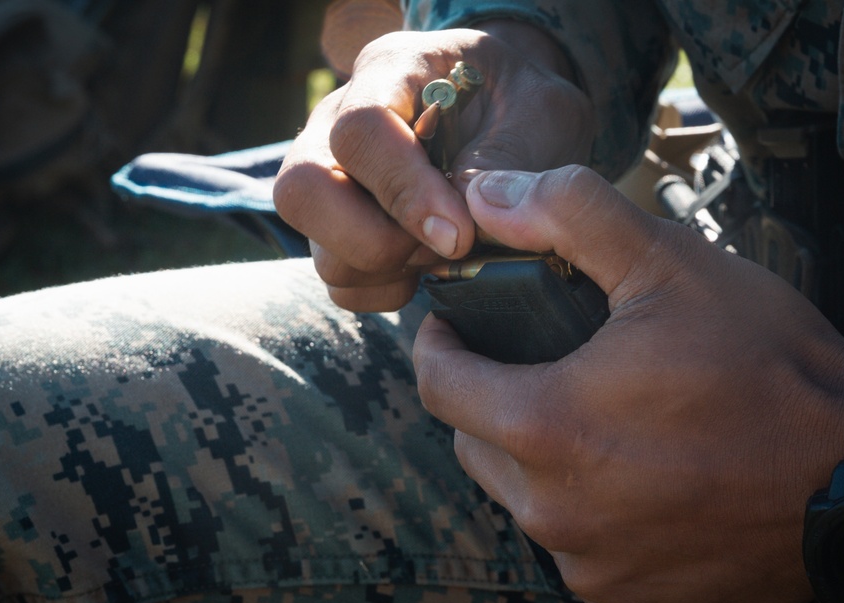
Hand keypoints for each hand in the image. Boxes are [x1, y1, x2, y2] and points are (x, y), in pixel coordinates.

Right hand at [272, 23, 592, 311]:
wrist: (515, 114)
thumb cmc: (524, 105)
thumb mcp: (539, 111)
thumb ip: (504, 161)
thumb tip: (459, 223)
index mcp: (390, 71)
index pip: (360, 132)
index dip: (404, 192)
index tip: (459, 233)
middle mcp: (336, 122)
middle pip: (304, 193)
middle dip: (378, 242)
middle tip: (448, 245)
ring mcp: (329, 181)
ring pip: (322, 252)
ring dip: (393, 270)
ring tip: (450, 249)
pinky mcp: (337, 230)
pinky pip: (342, 285)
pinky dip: (390, 290)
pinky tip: (429, 263)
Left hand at [412, 166, 843, 602]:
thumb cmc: (768, 364)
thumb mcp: (671, 262)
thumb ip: (568, 214)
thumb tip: (486, 194)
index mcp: (547, 426)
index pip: (439, 386)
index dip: (440, 349)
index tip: (455, 332)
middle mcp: (557, 514)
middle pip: (478, 449)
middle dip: (494, 406)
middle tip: (544, 374)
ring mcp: (596, 574)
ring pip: (531, 509)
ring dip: (549, 472)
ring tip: (609, 435)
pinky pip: (589, 565)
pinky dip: (602, 531)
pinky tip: (649, 498)